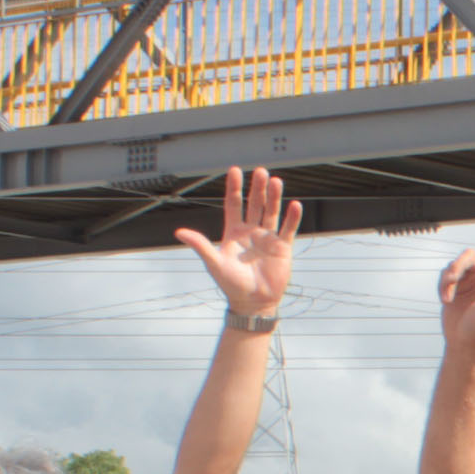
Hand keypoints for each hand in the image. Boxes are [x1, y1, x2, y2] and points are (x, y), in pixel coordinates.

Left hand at [182, 166, 301, 317]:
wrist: (253, 303)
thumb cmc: (231, 284)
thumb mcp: (214, 263)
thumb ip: (200, 245)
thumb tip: (179, 232)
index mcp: (234, 232)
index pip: (234, 204)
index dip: (234, 188)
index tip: (235, 170)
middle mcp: (251, 231)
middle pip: (255, 203)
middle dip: (257, 188)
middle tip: (260, 171)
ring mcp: (268, 237)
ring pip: (272, 212)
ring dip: (274, 197)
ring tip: (276, 181)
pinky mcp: (282, 247)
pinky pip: (288, 229)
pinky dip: (292, 218)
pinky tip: (295, 205)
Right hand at [435, 206, 474, 346]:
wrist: (463, 343)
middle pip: (468, 256)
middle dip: (458, 266)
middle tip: (450, 279)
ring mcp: (468, 280)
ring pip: (454, 265)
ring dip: (448, 279)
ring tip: (447, 296)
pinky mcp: (454, 286)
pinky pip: (445, 275)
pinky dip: (443, 285)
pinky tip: (445, 299)